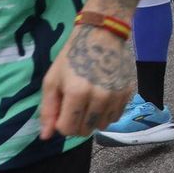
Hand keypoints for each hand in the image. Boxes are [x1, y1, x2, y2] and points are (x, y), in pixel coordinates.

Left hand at [39, 25, 133, 139]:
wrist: (102, 35)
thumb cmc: (72, 56)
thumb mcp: (52, 80)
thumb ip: (48, 110)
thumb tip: (45, 136)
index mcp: (77, 93)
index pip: (68, 129)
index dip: (61, 123)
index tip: (63, 109)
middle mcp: (99, 98)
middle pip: (85, 131)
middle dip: (77, 122)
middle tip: (75, 104)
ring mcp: (115, 96)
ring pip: (101, 126)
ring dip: (92, 119)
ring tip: (90, 100)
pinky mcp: (127, 93)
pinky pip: (115, 117)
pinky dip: (106, 113)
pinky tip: (102, 98)